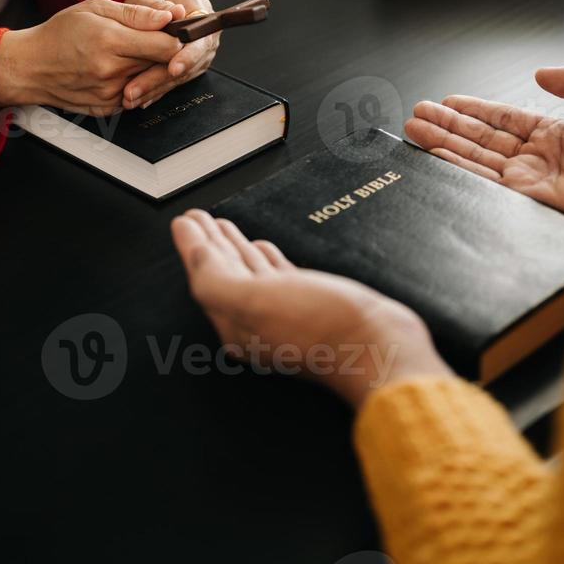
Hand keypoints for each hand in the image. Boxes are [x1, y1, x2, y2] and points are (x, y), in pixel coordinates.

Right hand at [0, 0, 181, 114]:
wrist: (30, 67)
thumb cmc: (60, 33)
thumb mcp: (96, 9)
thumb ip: (136, 14)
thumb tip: (169, 17)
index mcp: (110, 41)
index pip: (166, 46)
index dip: (177, 37)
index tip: (177, 31)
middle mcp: (112, 71)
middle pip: (162, 65)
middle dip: (166, 53)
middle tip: (159, 41)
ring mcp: (110, 93)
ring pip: (151, 81)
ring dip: (151, 69)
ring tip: (133, 54)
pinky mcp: (108, 108)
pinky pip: (137, 95)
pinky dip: (136, 83)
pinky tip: (122, 70)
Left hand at [123, 0, 219, 109]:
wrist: (152, 5)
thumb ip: (158, 5)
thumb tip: (172, 13)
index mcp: (202, 12)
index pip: (200, 38)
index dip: (188, 56)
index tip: (172, 68)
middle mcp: (206, 36)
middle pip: (190, 63)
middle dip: (162, 78)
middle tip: (137, 89)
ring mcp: (199, 54)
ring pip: (181, 77)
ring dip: (156, 89)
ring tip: (131, 97)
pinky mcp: (189, 68)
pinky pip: (174, 83)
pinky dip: (156, 91)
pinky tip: (140, 98)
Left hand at [171, 211, 451, 408]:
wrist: (379, 345)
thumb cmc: (322, 327)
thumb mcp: (256, 301)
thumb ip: (217, 280)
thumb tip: (195, 253)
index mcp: (236, 322)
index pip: (204, 276)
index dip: (192, 246)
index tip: (184, 220)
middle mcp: (256, 321)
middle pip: (223, 273)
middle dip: (208, 244)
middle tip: (196, 218)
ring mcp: (284, 314)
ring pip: (248, 273)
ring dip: (233, 248)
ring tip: (222, 227)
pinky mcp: (312, 306)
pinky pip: (277, 277)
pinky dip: (265, 260)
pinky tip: (263, 248)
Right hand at [405, 64, 563, 220]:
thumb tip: (542, 73)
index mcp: (562, 135)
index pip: (506, 120)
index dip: (475, 111)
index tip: (446, 104)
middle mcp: (543, 160)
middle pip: (484, 140)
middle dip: (447, 127)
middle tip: (417, 115)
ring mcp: (534, 183)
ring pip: (477, 160)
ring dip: (443, 144)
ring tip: (414, 130)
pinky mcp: (530, 204)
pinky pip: (485, 184)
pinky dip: (458, 169)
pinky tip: (437, 155)